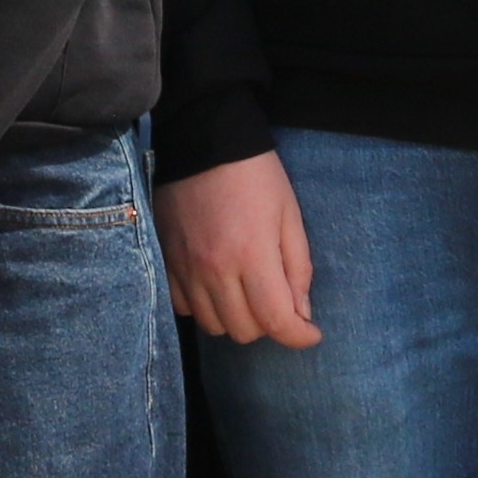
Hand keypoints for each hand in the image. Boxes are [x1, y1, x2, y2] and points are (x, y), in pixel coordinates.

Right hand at [158, 153, 320, 346]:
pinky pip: (184, 309)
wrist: (202, 141)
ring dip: (237, 319)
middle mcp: (215, 269)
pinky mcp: (166, 261)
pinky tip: (217, 288)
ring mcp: (186, 268)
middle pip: (245, 331)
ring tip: (248, 294)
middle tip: (279, 301)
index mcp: (252, 255)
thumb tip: (301, 313)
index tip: (311, 333)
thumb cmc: (255, 174)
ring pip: (214, 326)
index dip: (299, 336)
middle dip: (270, 324)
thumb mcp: (289, 213)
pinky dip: (205, 308)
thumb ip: (298, 267)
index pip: (276, 321)